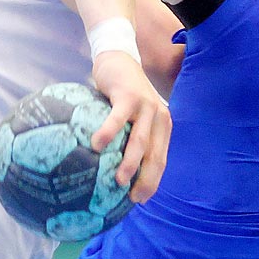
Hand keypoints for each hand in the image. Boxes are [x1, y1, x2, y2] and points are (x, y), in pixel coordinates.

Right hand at [90, 49, 170, 203]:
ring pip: (140, 141)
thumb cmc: (120, 93)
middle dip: (146, 179)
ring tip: (118, 180)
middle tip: (132, 198)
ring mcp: (146, 106)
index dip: (153, 182)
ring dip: (130, 162)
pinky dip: (109, 133)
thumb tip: (109, 170)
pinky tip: (96, 146)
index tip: (140, 201)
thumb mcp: (131, 116)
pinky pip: (118, 118)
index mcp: (162, 126)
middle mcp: (159, 117)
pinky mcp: (130, 96)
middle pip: (155, 155)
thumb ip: (127, 138)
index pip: (161, 160)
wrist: (118, 57)